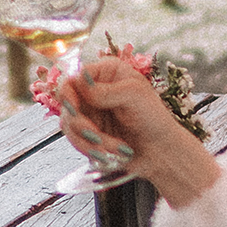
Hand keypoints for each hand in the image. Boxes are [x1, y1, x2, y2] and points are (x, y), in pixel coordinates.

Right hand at [55, 53, 220, 209]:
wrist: (161, 151)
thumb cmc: (154, 118)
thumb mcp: (135, 96)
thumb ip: (107, 90)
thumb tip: (81, 82)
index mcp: (106, 73)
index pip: (74, 78)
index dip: (68, 94)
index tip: (75, 110)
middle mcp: (93, 90)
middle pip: (66, 104)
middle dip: (81, 124)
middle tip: (95, 135)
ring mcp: (89, 113)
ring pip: (70, 126)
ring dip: (91, 141)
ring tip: (115, 147)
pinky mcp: (88, 133)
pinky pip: (76, 141)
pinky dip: (92, 150)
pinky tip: (111, 153)